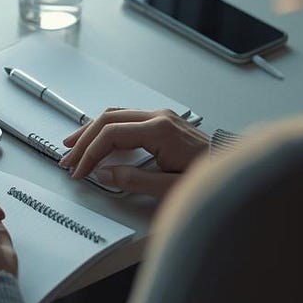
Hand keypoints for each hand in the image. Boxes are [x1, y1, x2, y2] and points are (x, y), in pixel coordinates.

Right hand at [57, 108, 208, 195]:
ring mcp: (162, 117)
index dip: (90, 153)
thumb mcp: (170, 188)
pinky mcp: (164, 122)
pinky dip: (108, 128)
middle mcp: (159, 117)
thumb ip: (134, 181)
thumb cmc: (209, 177)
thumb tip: (105, 173)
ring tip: (74, 144)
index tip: (80, 170)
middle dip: (84, 140)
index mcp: (160, 131)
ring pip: (116, 115)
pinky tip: (99, 138)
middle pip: (108, 120)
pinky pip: (127, 118)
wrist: (233, 168)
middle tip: (68, 158)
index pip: (111, 135)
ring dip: (92, 130)